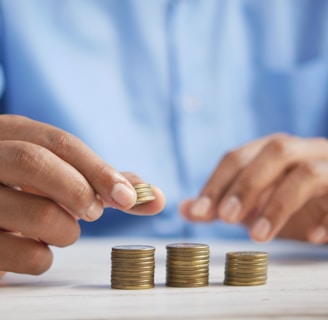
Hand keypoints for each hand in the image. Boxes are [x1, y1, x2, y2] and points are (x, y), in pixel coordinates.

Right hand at [0, 115, 164, 275]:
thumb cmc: (32, 188)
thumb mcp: (61, 173)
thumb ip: (105, 182)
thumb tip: (156, 197)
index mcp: (12, 134)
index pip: (61, 142)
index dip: (100, 170)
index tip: (128, 197)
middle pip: (36, 162)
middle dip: (79, 191)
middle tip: (93, 212)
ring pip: (36, 212)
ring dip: (66, 230)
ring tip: (63, 229)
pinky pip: (21, 255)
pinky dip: (43, 258)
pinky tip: (37, 247)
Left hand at [180, 133, 327, 243]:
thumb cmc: (288, 203)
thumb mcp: (253, 204)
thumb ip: (221, 204)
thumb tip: (185, 209)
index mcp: (273, 150)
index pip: (238, 157)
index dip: (216, 182)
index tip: (199, 212)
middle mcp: (303, 150)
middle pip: (275, 151)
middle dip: (247, 184)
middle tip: (225, 218)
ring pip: (307, 173)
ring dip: (278, 205)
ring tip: (258, 236)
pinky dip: (326, 217)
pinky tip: (312, 238)